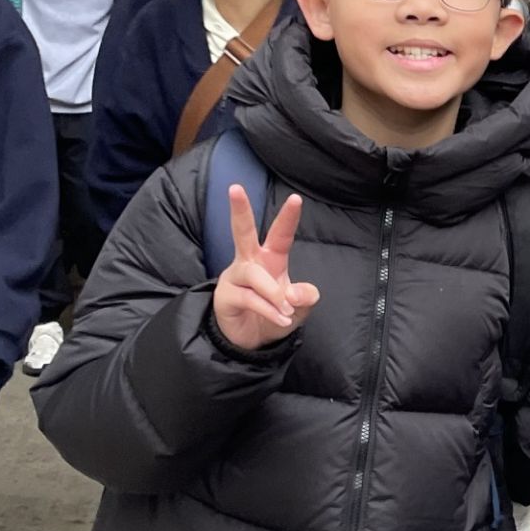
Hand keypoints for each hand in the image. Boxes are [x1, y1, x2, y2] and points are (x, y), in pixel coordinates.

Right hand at [211, 185, 317, 351]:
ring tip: (286, 310)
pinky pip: (250, 298)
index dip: (288, 218)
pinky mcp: (225, 295)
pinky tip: (281, 319)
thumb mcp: (298, 310)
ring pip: (255, 275)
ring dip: (274, 293)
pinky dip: (269, 310)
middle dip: (240, 210)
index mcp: (270, 259)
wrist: (253, 342)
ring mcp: (234, 278)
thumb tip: (295, 293)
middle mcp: (249, 262)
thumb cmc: (274, 316)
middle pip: (242, 232)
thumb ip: (304, 299)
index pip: (280, 235)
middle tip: (235, 188)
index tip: (296, 198)